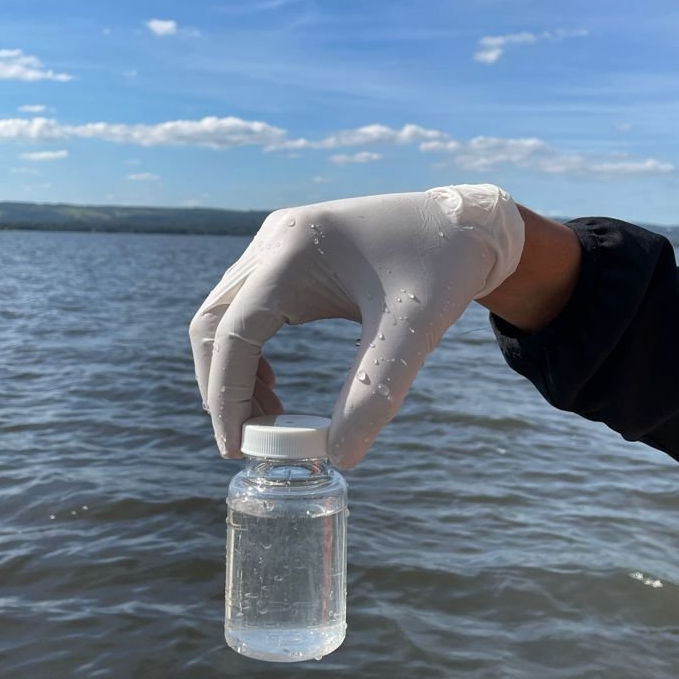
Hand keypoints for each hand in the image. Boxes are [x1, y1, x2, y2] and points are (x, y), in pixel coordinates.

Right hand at [189, 184, 524, 466]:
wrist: (465, 222)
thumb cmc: (445, 266)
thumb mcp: (415, 330)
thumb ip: (376, 392)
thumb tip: (339, 456)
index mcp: (295, 250)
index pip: (233, 334)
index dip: (228, 397)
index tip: (237, 449)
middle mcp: (274, 239)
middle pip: (212, 322)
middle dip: (220, 385)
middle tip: (246, 438)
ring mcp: (278, 242)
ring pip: (225, 314)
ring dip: (233, 369)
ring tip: (267, 417)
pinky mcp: (290, 253)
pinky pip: (248, 306)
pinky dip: (249, 349)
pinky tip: (273, 381)